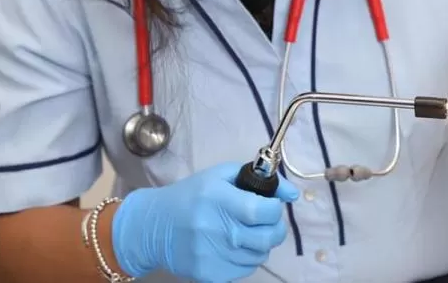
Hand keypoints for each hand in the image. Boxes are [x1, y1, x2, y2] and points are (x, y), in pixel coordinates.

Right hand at [111, 161, 299, 281]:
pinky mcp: (208, 275)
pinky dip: (246, 258)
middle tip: (266, 222)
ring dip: (260, 244)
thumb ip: (262, 180)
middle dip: (275, 228)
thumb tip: (294, 194)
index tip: (270, 205)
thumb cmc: (192, 196)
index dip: (275, 208)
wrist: (153, 227)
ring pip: (260, 255)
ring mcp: (212, 255)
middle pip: (268, 238)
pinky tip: (233, 246)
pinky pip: (245, 270)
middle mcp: (216, 229)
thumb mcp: (222, 176)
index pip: (265, 212)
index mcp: (219, 200)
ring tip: (245, 232)